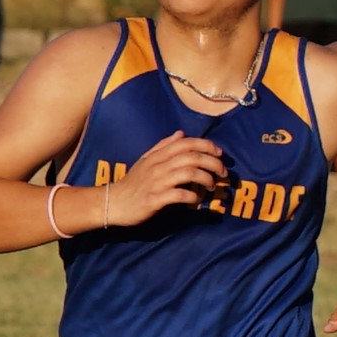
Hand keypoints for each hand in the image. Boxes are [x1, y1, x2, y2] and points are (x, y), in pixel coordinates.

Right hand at [97, 127, 229, 227]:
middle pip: (192, 157)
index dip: (206, 145)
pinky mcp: (155, 199)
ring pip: (189, 173)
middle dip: (213, 163)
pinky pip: (180, 194)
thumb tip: (181, 134)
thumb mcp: (146, 160)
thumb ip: (163, 146)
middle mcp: (158, 166)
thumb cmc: (132, 183)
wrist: (113, 202)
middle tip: (223, 172)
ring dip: (206, 179)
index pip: (186, 143)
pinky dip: (192, 196)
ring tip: (212, 186)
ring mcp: (157, 182)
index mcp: (158, 155)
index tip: (219, 153)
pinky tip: (196, 200)